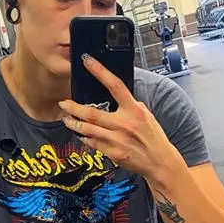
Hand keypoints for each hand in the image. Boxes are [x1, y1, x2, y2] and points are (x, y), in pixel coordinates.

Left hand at [59, 55, 181, 183]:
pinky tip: (80, 134)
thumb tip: (118, 98)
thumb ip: (131, 106)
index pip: (115, 86)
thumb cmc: (153, 137)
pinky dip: (84, 138)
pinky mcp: (112, 153)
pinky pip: (93, 143)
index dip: (100, 71)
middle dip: (73, 107)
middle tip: (63, 103)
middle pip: (92, 113)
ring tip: (66, 119)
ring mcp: (117, 139)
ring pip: (87, 129)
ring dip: (74, 123)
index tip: (87, 60)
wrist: (160, 162)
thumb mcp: (146, 115)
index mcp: (134, 110)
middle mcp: (124, 123)